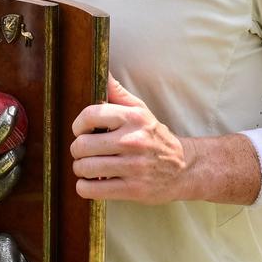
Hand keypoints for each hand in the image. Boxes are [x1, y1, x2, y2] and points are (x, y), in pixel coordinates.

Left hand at [70, 74, 191, 202]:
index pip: (90, 115)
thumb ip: (118, 93)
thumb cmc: (155, 136)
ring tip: (89, 167)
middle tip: (84, 152)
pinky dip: (85, 187)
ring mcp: (133, 167)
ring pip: (84, 168)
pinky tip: (93, 182)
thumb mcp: (141, 111)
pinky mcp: (132, 189)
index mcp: (133, 118)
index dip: (78, 125)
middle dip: (78, 150)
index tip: (81, 130)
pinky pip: (91, 190)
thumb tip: (103, 72)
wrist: (183, 167)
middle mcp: (133, 141)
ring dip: (80, 169)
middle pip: (82, 145)